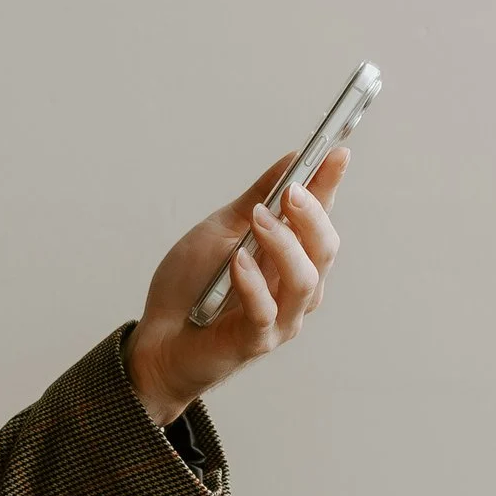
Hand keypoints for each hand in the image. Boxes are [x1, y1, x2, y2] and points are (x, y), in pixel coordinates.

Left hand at [124, 145, 350, 426]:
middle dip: (312, 216)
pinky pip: (264, 312)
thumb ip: (257, 199)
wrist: (157, 340)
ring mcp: (279, 319)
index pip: (319, 219)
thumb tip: (291, 160)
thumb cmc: (190, 288)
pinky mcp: (254, 342)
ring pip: (304, 281)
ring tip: (258, 220)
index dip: (330, 186)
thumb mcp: (221, 230)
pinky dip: (252, 283)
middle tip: (291, 191)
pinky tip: (237, 262)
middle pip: (324, 250)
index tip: (338, 152)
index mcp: (289, 258)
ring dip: (283, 244)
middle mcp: (294, 289)